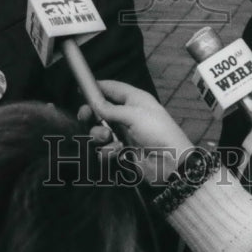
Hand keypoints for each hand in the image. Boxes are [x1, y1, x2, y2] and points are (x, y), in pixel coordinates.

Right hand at [77, 80, 193, 184]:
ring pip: (99, 131)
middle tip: (85, 116)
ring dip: (98, 134)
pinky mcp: (122, 152)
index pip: (113, 88)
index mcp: (135, 100)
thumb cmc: (159, 132)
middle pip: (101, 110)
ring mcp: (124, 134)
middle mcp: (128, 115)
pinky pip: (104, 150)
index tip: (81, 88)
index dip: (98, 87)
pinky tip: (117, 152)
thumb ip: (111, 109)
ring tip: (106, 137)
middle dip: (91, 113)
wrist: (171, 163)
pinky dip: (107, 151)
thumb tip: (94, 104)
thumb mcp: (135, 115)